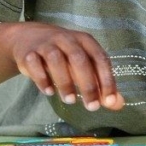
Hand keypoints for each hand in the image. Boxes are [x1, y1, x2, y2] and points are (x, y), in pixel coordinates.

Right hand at [7, 22, 123, 110]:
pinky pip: (35, 64)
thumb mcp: (84, 63)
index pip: (100, 59)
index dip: (107, 80)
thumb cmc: (64, 54)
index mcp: (85, 41)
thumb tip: (117, 104)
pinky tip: (48, 92)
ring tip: (70, 100)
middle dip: (88, 85)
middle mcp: (67, 39)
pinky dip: (42, 78)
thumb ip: (100, 83)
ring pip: (56, 60)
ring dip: (65, 82)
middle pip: (79, 60)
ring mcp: (47, 44)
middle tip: (92, 107)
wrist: (28, 38)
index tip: (109, 101)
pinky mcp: (29, 53)